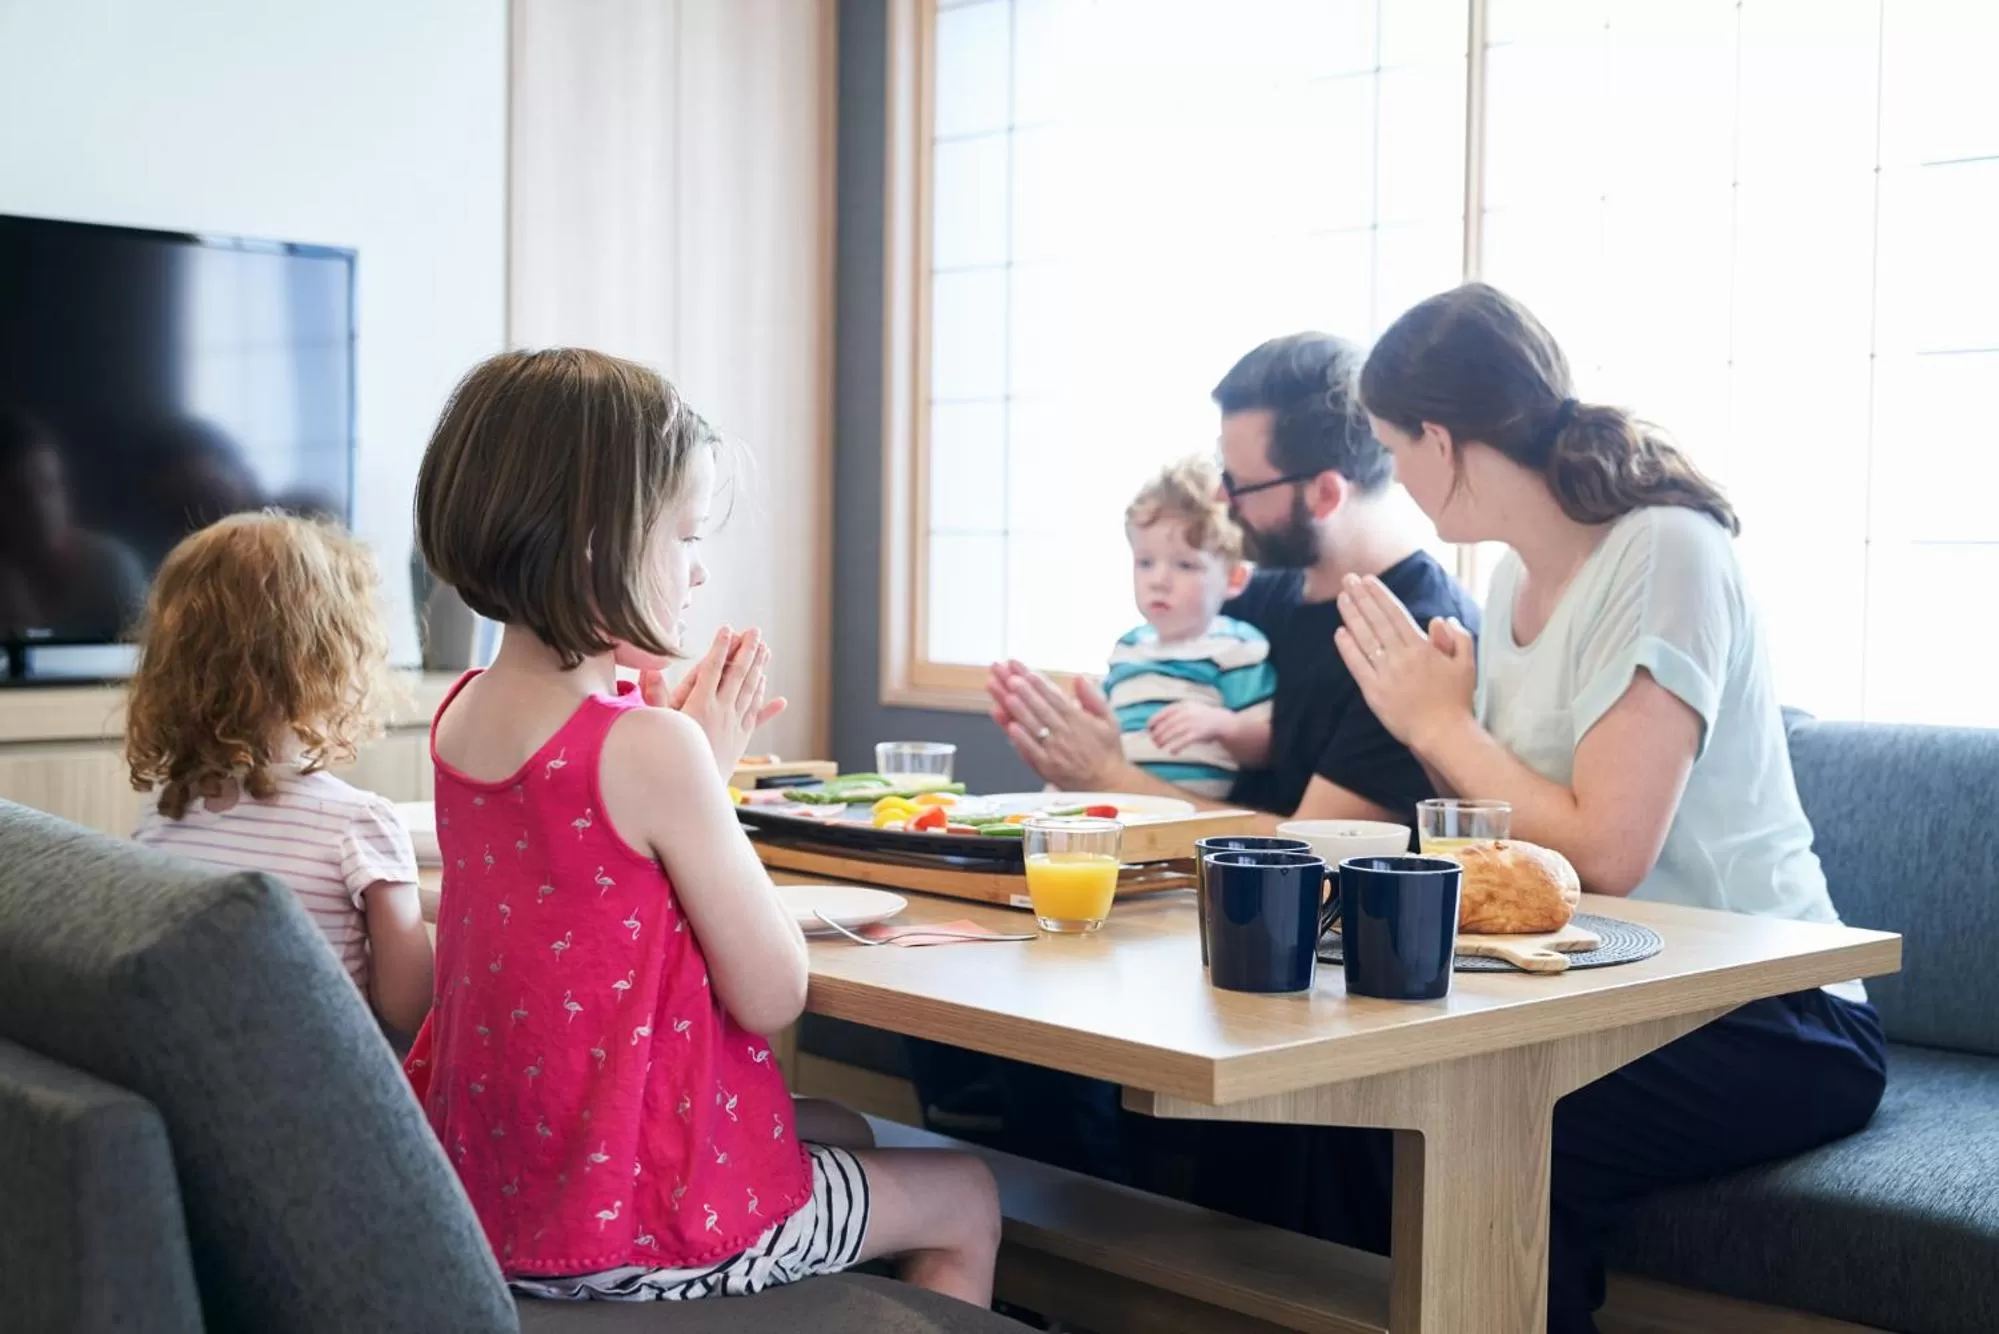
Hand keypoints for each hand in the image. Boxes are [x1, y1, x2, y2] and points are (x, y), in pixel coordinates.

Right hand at [642, 627, 788, 777]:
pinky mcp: (740, 739)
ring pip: (750, 691)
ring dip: (759, 669)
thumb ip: (654, 696)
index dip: (721, 648)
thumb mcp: (658, 724)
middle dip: (747, 651)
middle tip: (755, 631)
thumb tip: (649, 669)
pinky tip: (778, 697)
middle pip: (738, 675)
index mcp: (700, 705)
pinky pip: (755, 715)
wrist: (690, 790)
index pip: (713, 669)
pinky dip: (764, 702)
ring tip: (766, 650)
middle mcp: (721, 712)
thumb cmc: (669, 755)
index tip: (727, 630)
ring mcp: (734, 724)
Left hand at [991, 662, 1123, 788]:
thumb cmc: (1107, 751)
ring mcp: (1054, 751)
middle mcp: (1065, 734)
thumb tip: (1080, 678)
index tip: (1027, 672)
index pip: (1056, 698)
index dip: (1040, 684)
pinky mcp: (1046, 767)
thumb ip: (1094, 698)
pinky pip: (1031, 751)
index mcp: (1078, 721)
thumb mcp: (1110, 721)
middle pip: (1041, 708)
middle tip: (1009, 676)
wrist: (1107, 785)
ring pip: (1034, 726)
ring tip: (1007, 695)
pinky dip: (1021, 739)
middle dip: (1024, 691)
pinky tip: (1010, 726)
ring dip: (1018, 710)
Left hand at [1146, 700, 1233, 755]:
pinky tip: (1172, 752)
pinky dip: (1176, 747)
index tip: (1148, 729)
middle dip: (1157, 734)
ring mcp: (1192, 723)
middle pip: (1166, 724)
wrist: (1223, 723)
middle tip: (1154, 741)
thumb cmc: (1201, 718)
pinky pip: (1183, 741)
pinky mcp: (1198, 733)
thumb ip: (1174, 714)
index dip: (1153, 721)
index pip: (1163, 713)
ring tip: (1160, 746)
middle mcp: (1186, 713)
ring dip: (1164, 741)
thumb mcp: (1188, 709)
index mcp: (1182, 706)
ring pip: (1172, 733)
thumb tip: (1155, 725)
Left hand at [1333, 575, 1475, 754]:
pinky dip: (1348, 648)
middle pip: (1377, 621)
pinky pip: (1357, 665)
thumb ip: (1458, 638)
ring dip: (1352, 616)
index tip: (1368, 580)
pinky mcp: (1373, 691)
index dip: (1380, 595)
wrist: (1443, 732)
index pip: (1396, 614)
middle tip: (1348, 579)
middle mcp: (1401, 656)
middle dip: (1362, 598)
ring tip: (1341, 598)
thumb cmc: (1456, 699)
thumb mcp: (1466, 664)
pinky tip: (1340, 632)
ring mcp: (1385, 673)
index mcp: (1423, 647)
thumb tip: (1441, 620)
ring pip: (1365, 638)